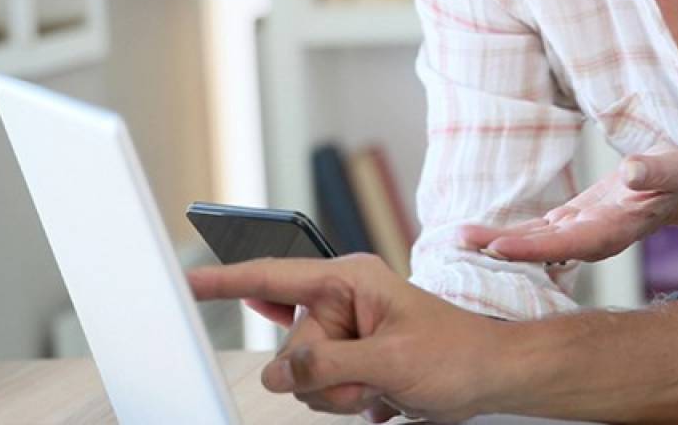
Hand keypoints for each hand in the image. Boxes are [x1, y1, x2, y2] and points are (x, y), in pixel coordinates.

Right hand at [187, 254, 500, 421]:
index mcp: (349, 281)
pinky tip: (377, 393)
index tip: (187, 281)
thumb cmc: (457, 354)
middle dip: (324, 376)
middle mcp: (341, 302)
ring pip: (300, 377)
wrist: (489, 378)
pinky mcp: (350, 360)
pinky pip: (319, 389)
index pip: (273, 278)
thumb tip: (278, 374)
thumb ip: (327, 365)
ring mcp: (344, 333)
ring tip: (382, 385)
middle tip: (371, 377)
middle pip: (288, 348)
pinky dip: (344, 399)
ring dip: (338, 393)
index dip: (227, 282)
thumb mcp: (390, 360)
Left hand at [460, 146, 677, 263]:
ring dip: (499, 242)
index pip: (566, 244)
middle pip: (541, 248)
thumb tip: (631, 171)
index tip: (498, 247)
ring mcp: (582, 233)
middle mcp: (592, 239)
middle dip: (502, 248)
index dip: (531, 247)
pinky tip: (486, 236)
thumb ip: (652, 172)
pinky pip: (539, 232)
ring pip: (535, 241)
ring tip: (460, 238)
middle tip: (460, 244)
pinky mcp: (575, 221)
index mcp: (613, 231)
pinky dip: (513, 234)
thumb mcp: (672, 169)